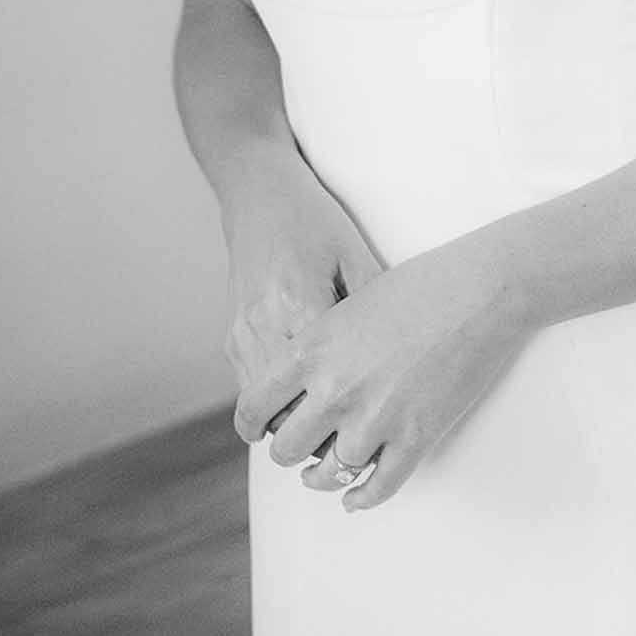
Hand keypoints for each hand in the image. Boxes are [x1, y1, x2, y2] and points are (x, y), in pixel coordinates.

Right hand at [222, 163, 383, 421]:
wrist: (260, 195)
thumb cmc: (314, 220)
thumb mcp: (353, 253)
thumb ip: (372, 303)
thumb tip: (403, 352)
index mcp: (300, 304)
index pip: (323, 385)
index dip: (350, 412)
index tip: (375, 426)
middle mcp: (264, 326)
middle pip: (289, 410)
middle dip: (320, 432)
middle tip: (354, 440)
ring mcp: (242, 335)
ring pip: (264, 410)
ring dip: (294, 423)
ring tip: (330, 425)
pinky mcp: (232, 337)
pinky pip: (251, 390)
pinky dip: (275, 404)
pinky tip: (305, 398)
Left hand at [234, 233, 528, 511]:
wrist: (479, 290)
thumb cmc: (420, 285)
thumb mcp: (351, 304)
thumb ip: (321, 345)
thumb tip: (303, 376)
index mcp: (314, 349)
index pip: (255, 405)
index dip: (252, 424)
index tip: (258, 430)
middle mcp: (336, 390)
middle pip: (286, 448)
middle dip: (290, 450)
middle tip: (299, 445)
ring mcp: (375, 419)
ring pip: (328, 474)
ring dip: (323, 477)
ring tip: (322, 473)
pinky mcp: (414, 439)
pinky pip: (376, 487)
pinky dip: (362, 497)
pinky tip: (355, 496)